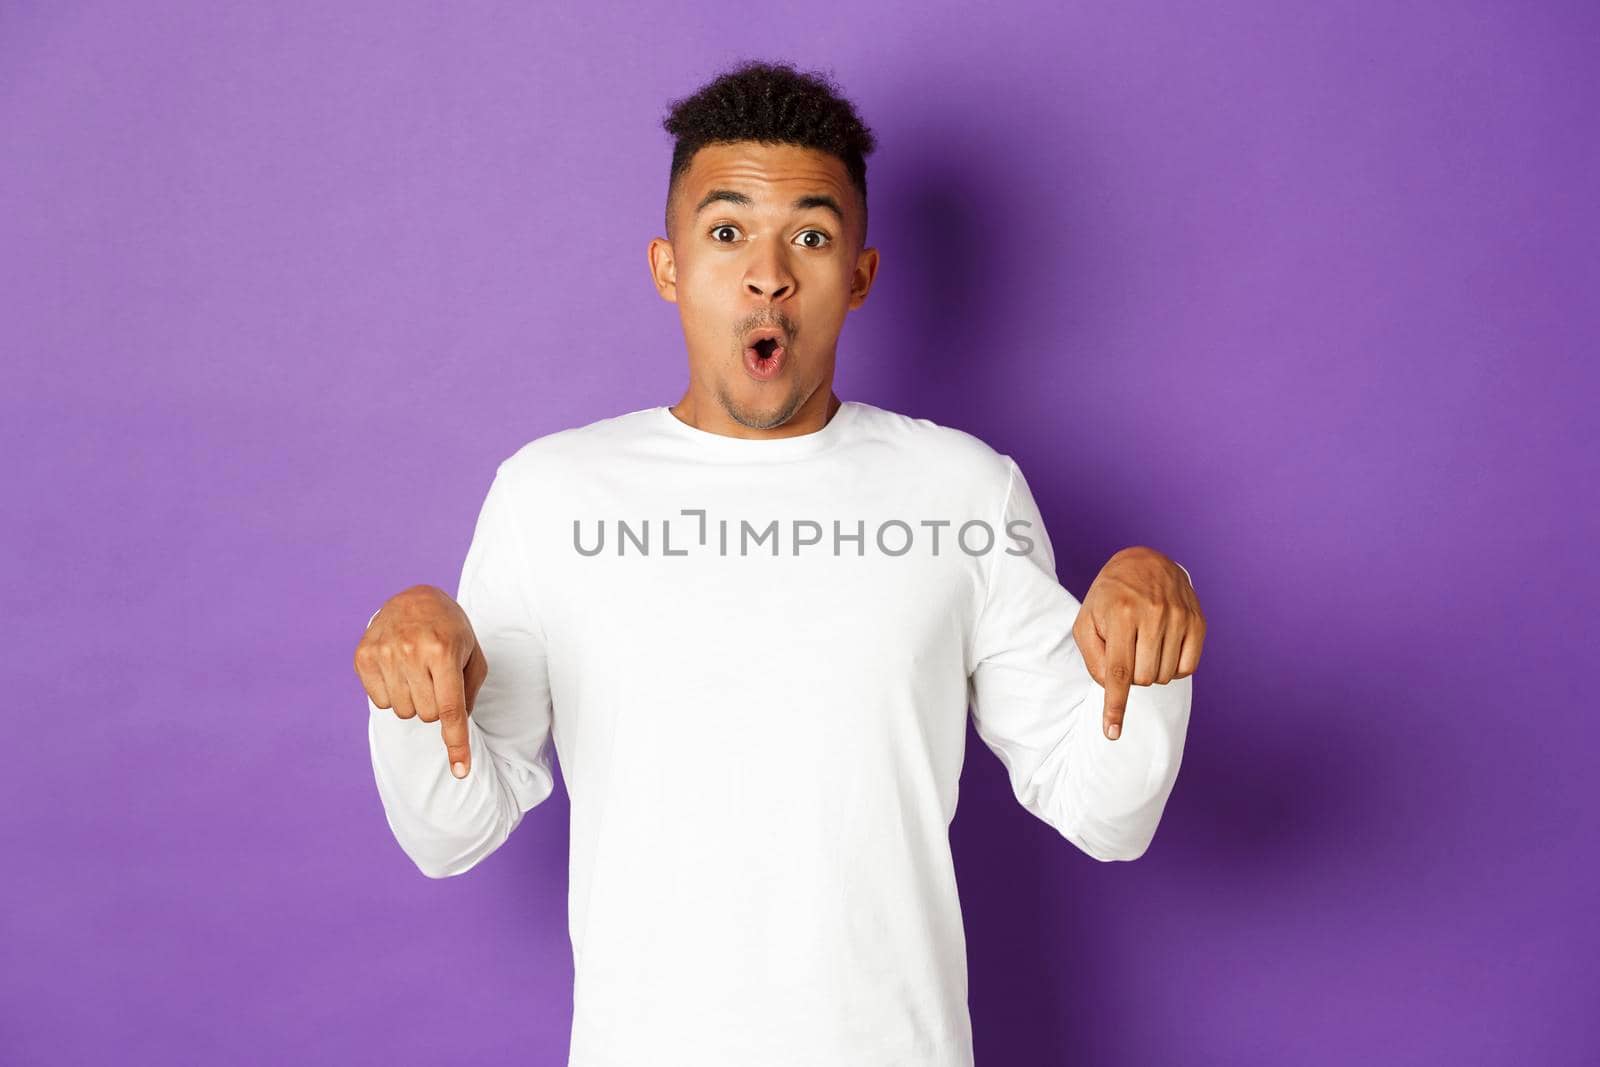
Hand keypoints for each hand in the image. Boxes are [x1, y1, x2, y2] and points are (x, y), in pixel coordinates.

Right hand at [354, 585, 487, 777]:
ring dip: (413, 700)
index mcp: (443, 651)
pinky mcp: (363, 656)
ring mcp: (384, 653)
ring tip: (417, 672)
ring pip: (402, 711)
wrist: (414, 598)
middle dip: (435, 706)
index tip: (461, 772)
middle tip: (436, 679)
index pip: (450, 710)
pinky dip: (391, 693)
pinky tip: (398, 670)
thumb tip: (456, 728)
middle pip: (426, 715)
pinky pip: (379, 701)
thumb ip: (469, 691)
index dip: (456, 744)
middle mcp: (411, 652)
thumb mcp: (472, 654)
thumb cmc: (450, 630)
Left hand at [1072, 546, 1204, 740]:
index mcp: (1120, 613)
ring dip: (1151, 671)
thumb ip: (1093, 657)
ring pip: (1165, 676)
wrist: (1145, 563)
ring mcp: (1179, 616)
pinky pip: (1187, 668)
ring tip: (1143, 645)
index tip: (1112, 734)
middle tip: (1126, 653)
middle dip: (1131, 676)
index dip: (1115, 706)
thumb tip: (1111, 687)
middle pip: (1143, 678)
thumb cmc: (1109, 597)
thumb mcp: (1087, 621)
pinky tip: (1163, 649)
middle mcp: (1152, 614)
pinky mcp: (1198, 622)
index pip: (1118, 672)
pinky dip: (1172, 669)